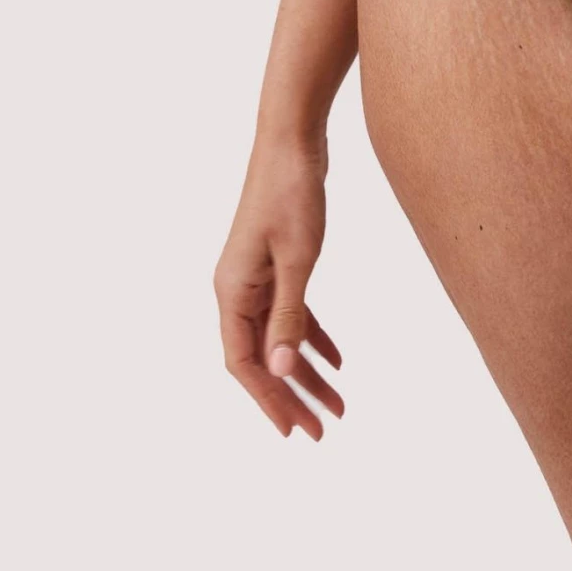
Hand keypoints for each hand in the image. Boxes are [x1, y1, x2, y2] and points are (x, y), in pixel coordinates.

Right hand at [214, 135, 345, 437]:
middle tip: (324, 427)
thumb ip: (288, 315)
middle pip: (262, 357)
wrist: (293, 139)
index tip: (294, 430)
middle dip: (292, 394)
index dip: (268, 399)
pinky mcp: (276, 264)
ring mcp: (256, 277)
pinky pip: (292, 313)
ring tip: (339, 402)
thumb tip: (279, 368)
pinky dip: (312, 336)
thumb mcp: (298, 258)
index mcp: (232, 292)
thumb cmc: (292, 193)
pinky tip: (337, 358)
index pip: (244, 363)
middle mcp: (237, 290)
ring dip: (306, 370)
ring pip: (279, 338)